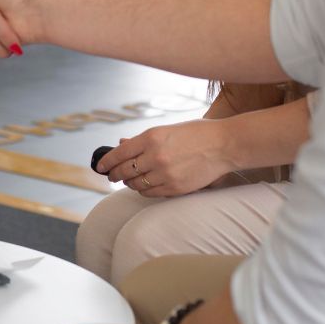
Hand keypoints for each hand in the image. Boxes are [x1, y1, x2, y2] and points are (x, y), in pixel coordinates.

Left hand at [96, 119, 233, 196]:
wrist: (224, 145)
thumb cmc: (195, 133)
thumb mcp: (166, 130)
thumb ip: (142, 140)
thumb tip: (120, 145)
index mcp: (151, 137)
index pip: (119, 154)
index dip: (106, 162)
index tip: (100, 166)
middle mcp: (155, 156)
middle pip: (124, 171)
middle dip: (114, 175)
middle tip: (111, 176)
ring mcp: (165, 173)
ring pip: (136, 184)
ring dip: (129, 183)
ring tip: (129, 180)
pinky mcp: (175, 187)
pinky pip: (150, 193)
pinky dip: (144, 190)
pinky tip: (144, 186)